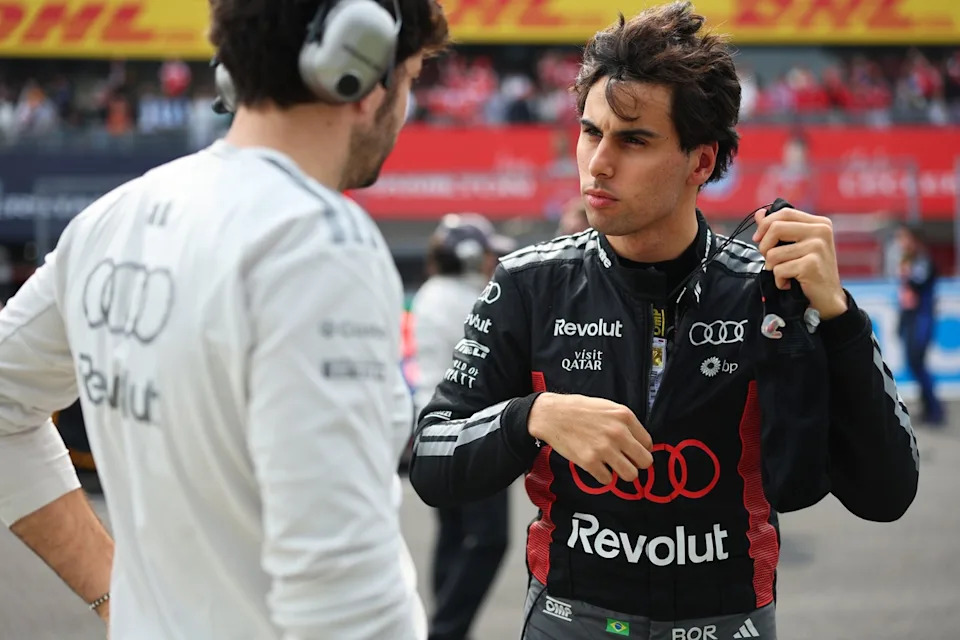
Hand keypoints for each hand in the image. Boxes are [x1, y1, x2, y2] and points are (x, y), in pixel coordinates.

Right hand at [528, 393, 653, 484]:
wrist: (551, 415)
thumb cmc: (578, 409)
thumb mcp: (607, 407)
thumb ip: (624, 422)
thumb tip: (637, 441)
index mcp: (624, 417)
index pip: (648, 444)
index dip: (640, 449)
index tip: (631, 451)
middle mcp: (618, 433)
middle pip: (645, 462)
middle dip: (636, 464)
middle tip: (626, 462)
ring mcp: (604, 448)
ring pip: (630, 475)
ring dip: (622, 473)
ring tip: (612, 466)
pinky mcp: (590, 462)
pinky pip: (607, 479)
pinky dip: (602, 476)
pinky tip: (596, 465)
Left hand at [752, 206, 848, 319]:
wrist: (827, 298)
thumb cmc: (810, 271)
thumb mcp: (796, 246)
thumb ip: (778, 228)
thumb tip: (759, 213)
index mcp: (819, 223)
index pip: (784, 212)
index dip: (765, 224)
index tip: (758, 238)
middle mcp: (821, 231)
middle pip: (775, 228)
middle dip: (764, 247)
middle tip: (770, 260)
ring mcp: (817, 247)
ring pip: (773, 253)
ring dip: (773, 268)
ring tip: (786, 274)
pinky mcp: (811, 264)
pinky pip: (779, 270)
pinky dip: (780, 281)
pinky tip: (791, 283)